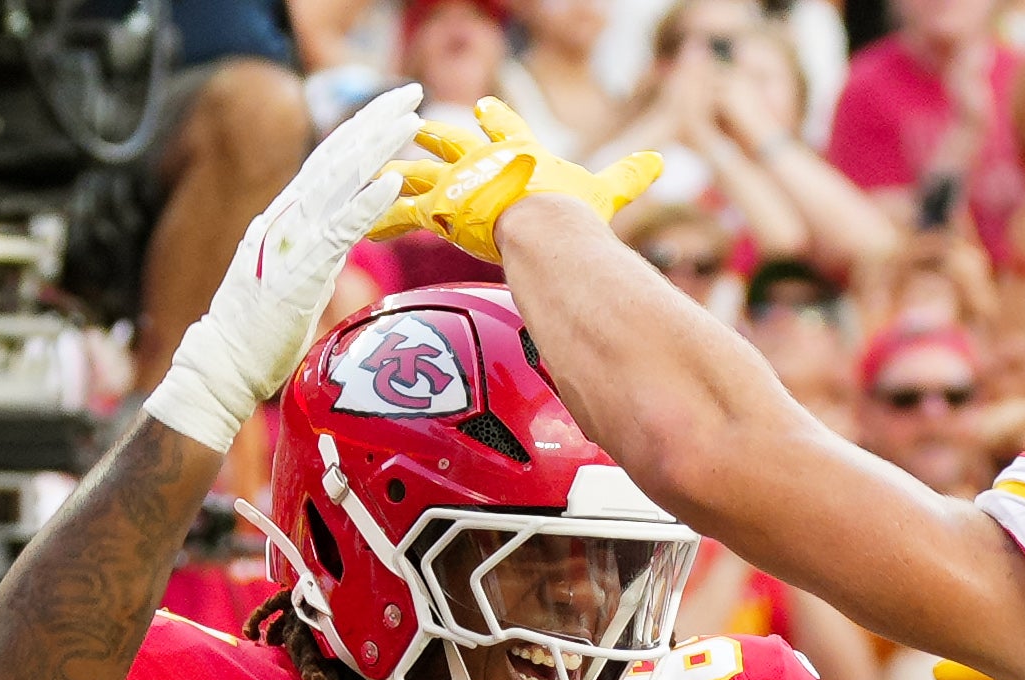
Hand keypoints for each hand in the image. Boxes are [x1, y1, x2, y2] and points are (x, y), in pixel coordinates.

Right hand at [143, 83, 421, 452]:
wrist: (224, 362)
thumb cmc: (258, 331)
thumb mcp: (291, 276)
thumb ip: (311, 249)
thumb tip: (336, 237)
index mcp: (284, 216)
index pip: (326, 161)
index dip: (359, 129)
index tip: (390, 107)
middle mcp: (286, 217)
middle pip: (335, 155)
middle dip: (374, 120)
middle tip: (411, 90)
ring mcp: (292, 240)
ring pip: (340, 181)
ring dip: (378, 148)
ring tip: (410, 120)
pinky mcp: (302, 270)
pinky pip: (340, 230)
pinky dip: (367, 204)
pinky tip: (392, 182)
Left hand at [375, 98, 662, 263]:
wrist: (544, 226)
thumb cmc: (574, 211)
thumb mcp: (606, 190)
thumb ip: (630, 176)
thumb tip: (662, 161)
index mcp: (519, 153)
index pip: (505, 128)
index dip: (495, 120)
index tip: (484, 107)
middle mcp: (483, 161)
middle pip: (452, 142)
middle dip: (436, 137)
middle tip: (420, 127)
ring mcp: (457, 183)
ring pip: (420, 172)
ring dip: (399, 172)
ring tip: (379, 171)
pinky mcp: (438, 208)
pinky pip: (402, 215)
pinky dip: (383, 220)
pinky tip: (363, 226)